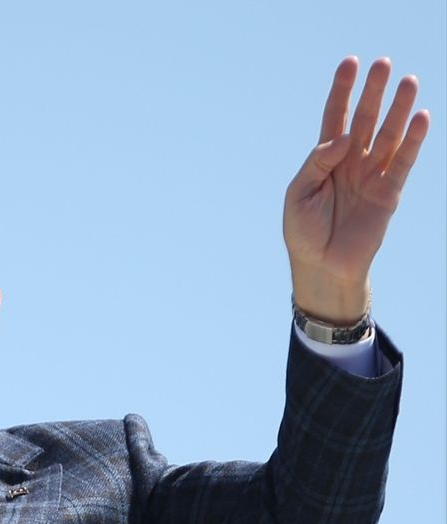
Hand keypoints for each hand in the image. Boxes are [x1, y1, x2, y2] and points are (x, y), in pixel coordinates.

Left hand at [284, 57, 429, 323]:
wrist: (321, 266)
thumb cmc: (303, 231)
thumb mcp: (299, 192)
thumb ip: (318, 161)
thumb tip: (346, 136)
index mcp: (325, 159)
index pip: (336, 116)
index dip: (342, 90)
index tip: (350, 63)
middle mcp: (351, 162)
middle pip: (366, 119)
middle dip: (374, 92)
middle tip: (384, 64)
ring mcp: (372, 175)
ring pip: (388, 135)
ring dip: (398, 108)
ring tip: (408, 81)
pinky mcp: (389, 193)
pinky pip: (403, 162)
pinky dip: (412, 140)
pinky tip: (420, 117)